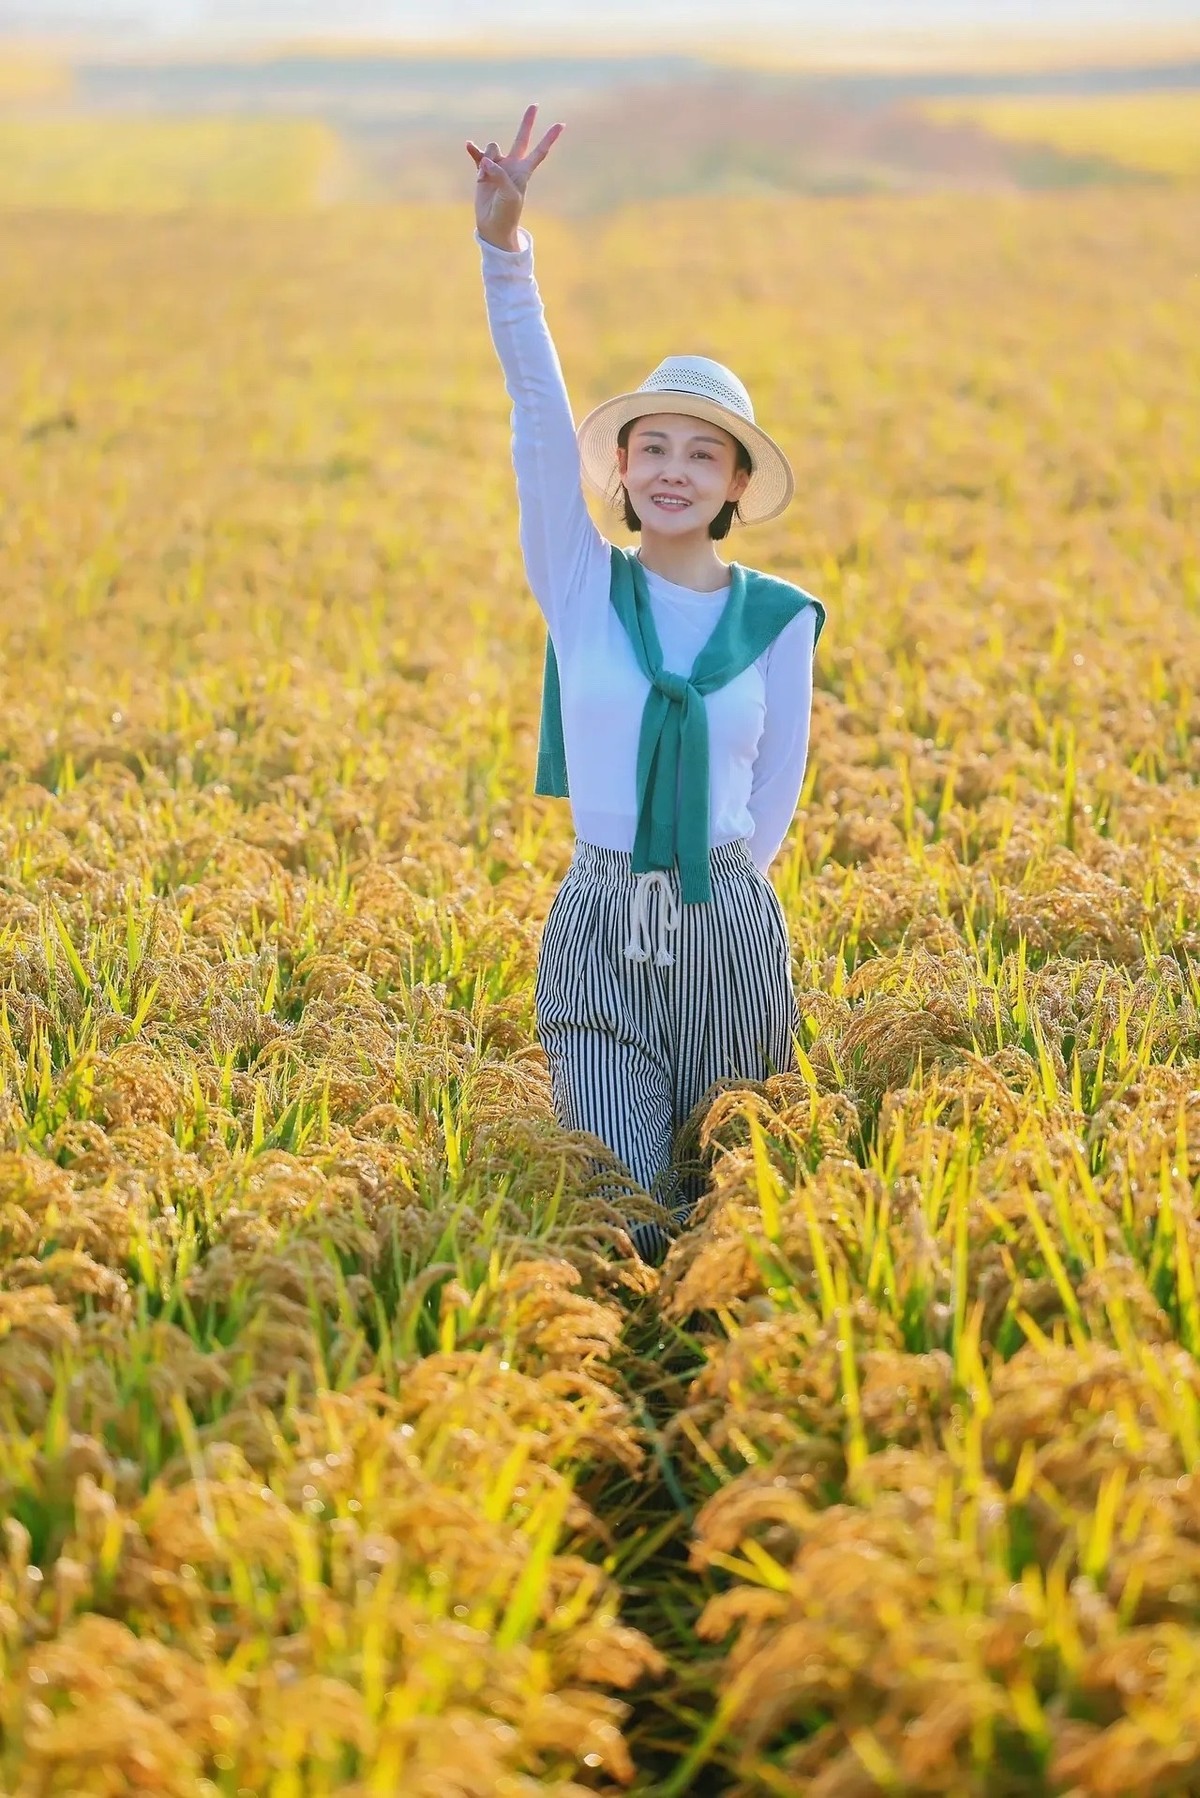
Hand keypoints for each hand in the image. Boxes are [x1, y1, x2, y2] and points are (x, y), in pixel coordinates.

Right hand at [466, 103, 563, 249]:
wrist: (493, 226)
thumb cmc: (507, 213)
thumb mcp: (508, 195)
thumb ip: (499, 174)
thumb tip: (486, 159)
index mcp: (523, 171)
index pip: (539, 151)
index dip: (549, 138)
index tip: (561, 124)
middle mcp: (512, 165)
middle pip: (521, 139)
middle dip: (527, 123)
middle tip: (534, 105)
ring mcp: (497, 167)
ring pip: (493, 149)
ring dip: (487, 160)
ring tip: (484, 179)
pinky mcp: (483, 171)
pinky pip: (478, 156)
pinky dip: (474, 151)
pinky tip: (469, 145)